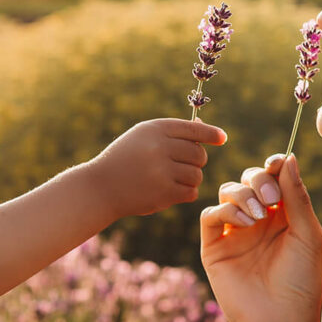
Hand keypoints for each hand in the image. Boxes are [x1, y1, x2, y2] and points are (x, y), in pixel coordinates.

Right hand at [89, 118, 226, 218]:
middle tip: (182, 166)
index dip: (211, 134)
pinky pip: (191, 192)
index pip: (193, 129)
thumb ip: (172, 134)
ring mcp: (162, 170)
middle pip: (199, 155)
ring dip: (190, 179)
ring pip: (196, 175)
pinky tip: (172, 191)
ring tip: (173, 179)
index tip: (222, 138)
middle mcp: (160, 147)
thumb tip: (209, 132)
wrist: (100, 188)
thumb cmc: (124, 159)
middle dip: (196, 162)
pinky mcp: (163, 192)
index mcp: (155, 129)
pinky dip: (185, 193)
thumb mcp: (142, 137)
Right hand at [199, 152, 321, 321]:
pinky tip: (244, 224)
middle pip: (248, 180)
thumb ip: (297, 196)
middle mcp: (257, 222)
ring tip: (258, 215)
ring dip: (242, 194)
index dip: (273, 166)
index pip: (272, 179)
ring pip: (226, 192)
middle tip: (270, 198)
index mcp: (283, 217)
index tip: (277, 163)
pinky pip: (209, 216)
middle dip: (258, 179)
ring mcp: (234, 234)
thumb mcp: (307, 234)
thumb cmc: (301, 282)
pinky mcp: (214, 249)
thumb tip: (288, 157)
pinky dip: (225, 211)